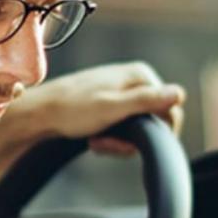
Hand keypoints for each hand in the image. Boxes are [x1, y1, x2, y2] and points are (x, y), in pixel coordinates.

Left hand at [19, 61, 185, 155]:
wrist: (39, 114)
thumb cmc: (71, 109)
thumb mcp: (113, 107)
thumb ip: (146, 101)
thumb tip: (179, 94)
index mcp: (140, 75)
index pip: (171, 111)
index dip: (153, 134)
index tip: (128, 143)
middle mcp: (134, 80)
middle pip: (153, 121)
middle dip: (131, 140)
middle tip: (105, 143)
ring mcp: (122, 93)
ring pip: (137, 128)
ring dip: (118, 142)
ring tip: (96, 140)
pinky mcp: (110, 106)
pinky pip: (123, 128)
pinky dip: (110, 139)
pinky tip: (94, 139)